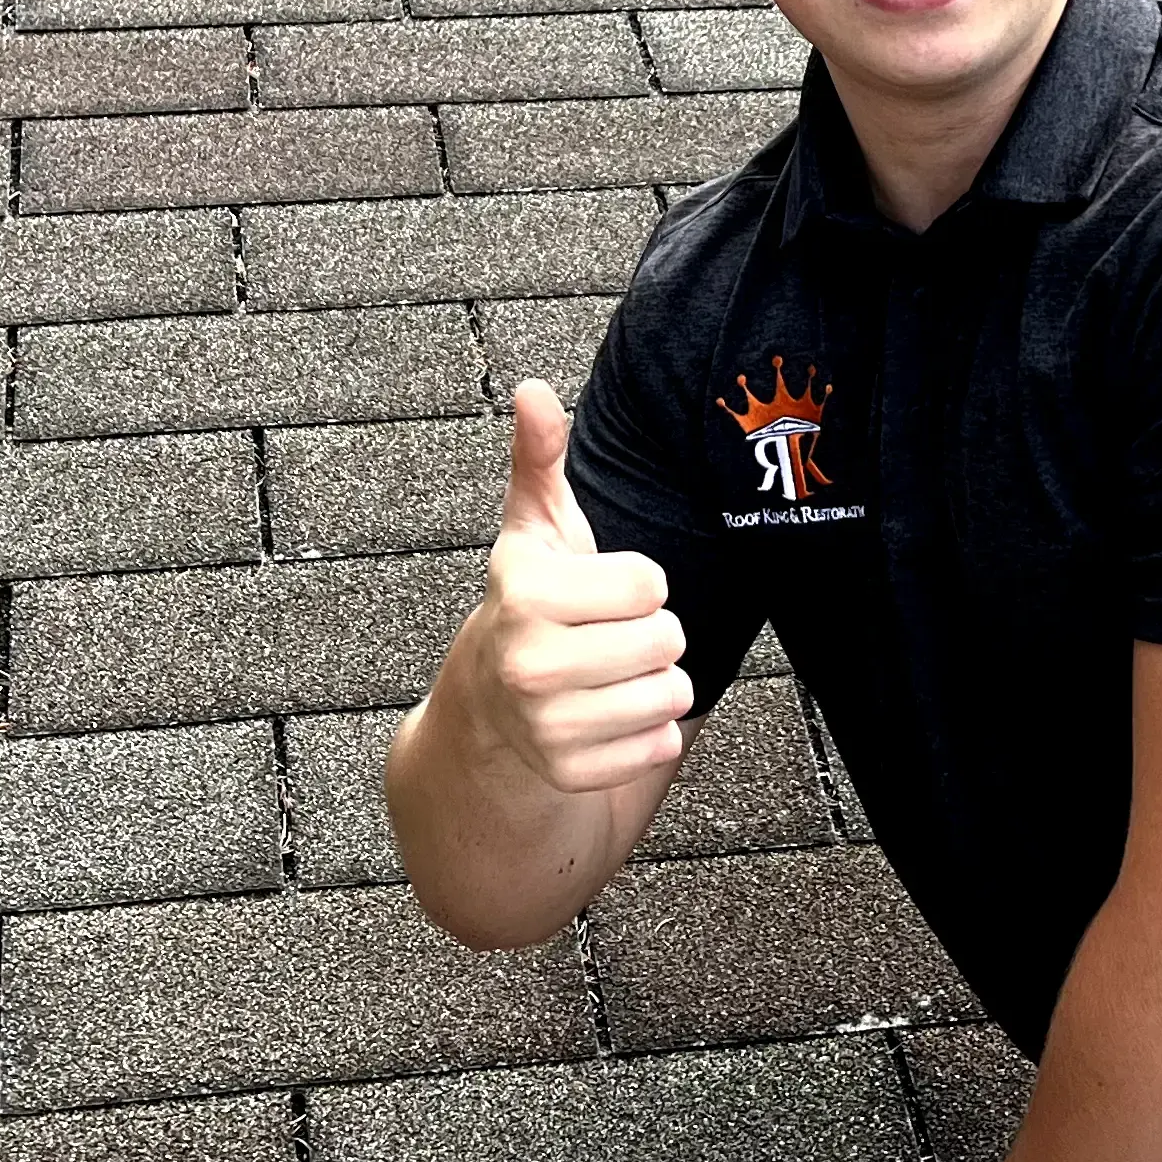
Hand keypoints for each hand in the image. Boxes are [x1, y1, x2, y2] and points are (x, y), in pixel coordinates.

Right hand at [449, 378, 690, 797]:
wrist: (489, 705)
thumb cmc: (532, 600)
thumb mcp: (535, 528)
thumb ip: (539, 457)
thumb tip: (534, 389)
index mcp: (526, 595)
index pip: (652, 583)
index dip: (638, 583)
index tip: (599, 592)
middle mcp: (529, 664)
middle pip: (669, 640)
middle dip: (652, 635)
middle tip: (606, 637)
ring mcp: (548, 725)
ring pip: (672, 695)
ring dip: (655, 684)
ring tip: (608, 675)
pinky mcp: (573, 772)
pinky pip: (662, 746)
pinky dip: (648, 735)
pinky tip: (606, 717)